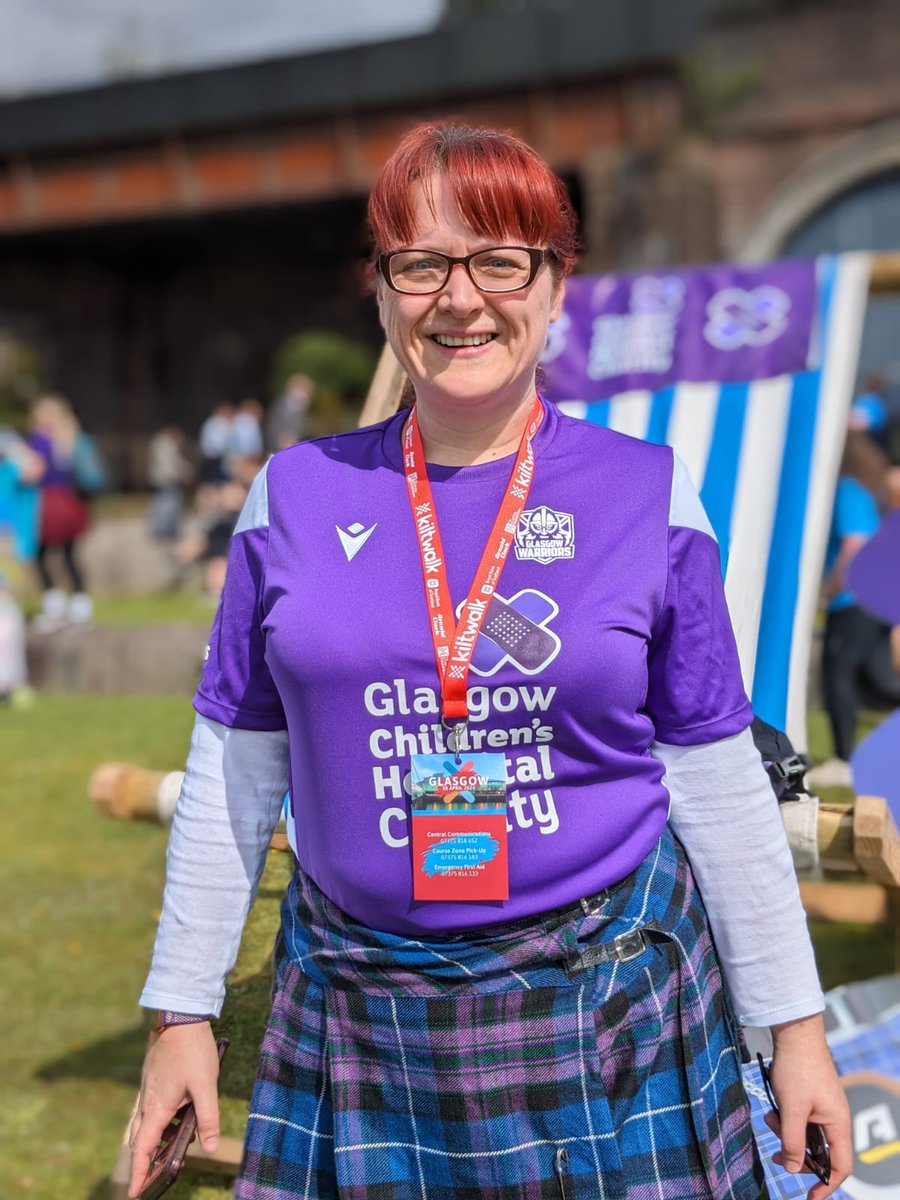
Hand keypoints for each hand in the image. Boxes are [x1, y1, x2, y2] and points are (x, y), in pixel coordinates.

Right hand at [128, 1022, 220, 1198]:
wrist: (179, 1015)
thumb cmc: (193, 1050)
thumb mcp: (206, 1086)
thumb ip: (208, 1117)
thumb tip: (211, 1148)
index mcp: (157, 1108)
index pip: (143, 1149)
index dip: (139, 1173)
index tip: (135, 1194)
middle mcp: (147, 1101)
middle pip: (139, 1140)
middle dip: (142, 1162)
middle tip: (148, 1179)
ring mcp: (148, 1089)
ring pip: (143, 1124)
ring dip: (150, 1142)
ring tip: (165, 1153)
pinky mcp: (153, 1078)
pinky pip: (149, 1109)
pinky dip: (156, 1123)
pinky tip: (173, 1118)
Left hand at [767, 1015, 852, 1199]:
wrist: (794, 1032)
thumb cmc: (797, 1068)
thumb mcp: (791, 1109)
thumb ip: (792, 1142)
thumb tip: (792, 1169)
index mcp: (838, 1123)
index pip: (840, 1166)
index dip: (827, 1184)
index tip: (809, 1197)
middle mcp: (835, 1118)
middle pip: (820, 1152)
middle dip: (797, 1154)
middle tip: (776, 1155)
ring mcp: (823, 1107)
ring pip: (806, 1135)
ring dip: (787, 1133)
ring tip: (771, 1117)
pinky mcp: (811, 1098)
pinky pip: (800, 1119)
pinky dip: (786, 1119)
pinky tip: (773, 1108)